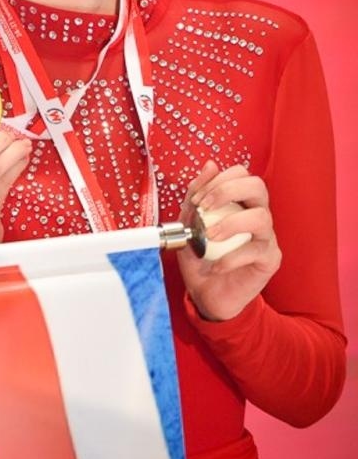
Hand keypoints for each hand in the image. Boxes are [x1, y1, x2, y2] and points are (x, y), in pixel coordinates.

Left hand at [176, 160, 280, 321]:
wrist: (206, 293)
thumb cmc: (200, 257)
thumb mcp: (189, 224)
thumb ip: (195, 197)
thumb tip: (209, 165)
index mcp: (239, 203)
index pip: (241, 174)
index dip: (218, 180)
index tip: (196, 199)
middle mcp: (257, 215)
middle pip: (258, 186)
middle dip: (227, 191)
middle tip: (204, 208)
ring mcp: (266, 237)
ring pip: (262, 217)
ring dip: (230, 224)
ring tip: (209, 237)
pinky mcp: (270, 260)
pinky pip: (256, 251)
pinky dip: (231, 257)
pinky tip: (215, 265)